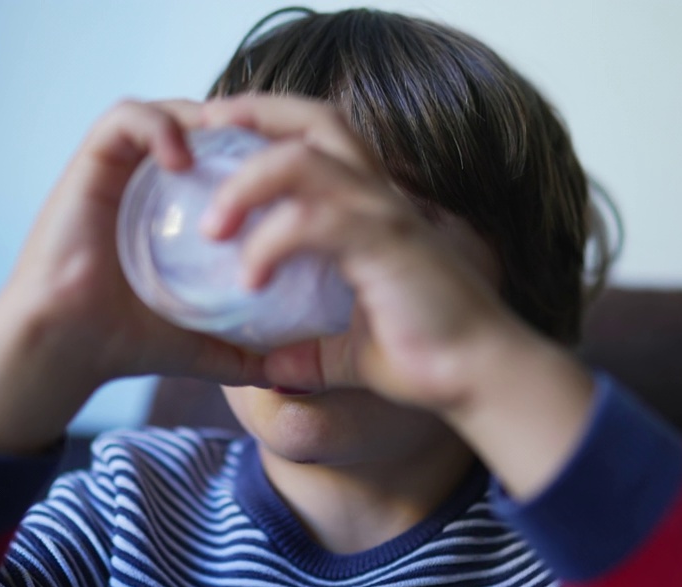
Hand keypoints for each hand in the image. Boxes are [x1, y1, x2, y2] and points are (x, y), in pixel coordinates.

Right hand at [0, 100, 266, 452]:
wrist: (66, 347)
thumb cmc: (122, 344)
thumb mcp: (200, 344)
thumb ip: (244, 354)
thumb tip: (296, 371)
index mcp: (174, 211)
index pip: (223, 157)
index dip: (259, 154)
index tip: (290, 181)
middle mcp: (146, 182)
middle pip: (203, 127)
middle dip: (242, 131)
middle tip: (272, 158)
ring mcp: (118, 168)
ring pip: (169, 112)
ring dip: (206, 119)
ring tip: (234, 152)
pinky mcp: (90, 162)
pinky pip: (126, 118)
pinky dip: (158, 126)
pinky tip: (184, 160)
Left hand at [200, 94, 594, 496]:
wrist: (479, 377)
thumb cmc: (426, 357)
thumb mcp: (349, 352)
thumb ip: (308, 350)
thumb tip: (269, 369)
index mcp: (371, 208)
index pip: (318, 136)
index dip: (268, 120)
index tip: (219, 133)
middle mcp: (378, 197)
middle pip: (313, 120)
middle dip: (253, 114)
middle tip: (202, 132)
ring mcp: (383, 215)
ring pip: (303, 161)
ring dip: (245, 185)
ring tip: (210, 227)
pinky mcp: (385, 244)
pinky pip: (314, 222)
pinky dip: (269, 243)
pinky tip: (249, 280)